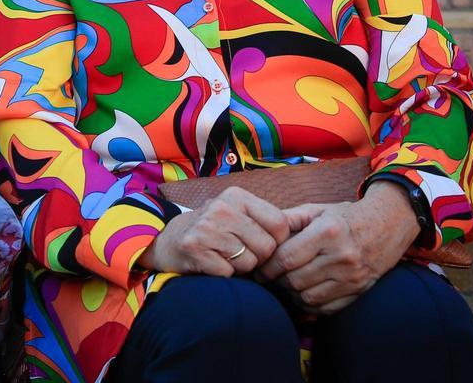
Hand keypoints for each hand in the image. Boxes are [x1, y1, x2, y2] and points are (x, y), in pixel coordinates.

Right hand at [138, 187, 305, 275]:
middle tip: (239, 252)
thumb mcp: (236, 214)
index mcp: (236, 196)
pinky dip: (224, 275)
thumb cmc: (213, 230)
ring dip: (240, 268)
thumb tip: (304, 230)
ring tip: (223, 257)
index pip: (280, 224)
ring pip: (249, 263)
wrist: (168, 241)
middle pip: (267, 247)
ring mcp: (206, 228)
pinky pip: (228, 273)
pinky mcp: (194, 249)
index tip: (261, 243)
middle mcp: (221, 208)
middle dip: (258, 257)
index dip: (277, 241)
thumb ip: (265, 219)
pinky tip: (211, 264)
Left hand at [258, 183, 419, 313]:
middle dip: (276, 280)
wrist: (387, 225)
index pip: (288, 258)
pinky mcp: (360, 291)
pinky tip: (303, 292)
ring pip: (308, 297)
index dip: (268, 266)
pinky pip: (326, 308)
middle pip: (295, 280)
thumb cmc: (343, 216)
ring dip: (291, 293)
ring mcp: (353, 276)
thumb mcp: (316, 210)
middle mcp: (342, 256)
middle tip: (268, 277)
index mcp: (328, 232)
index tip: (258, 268)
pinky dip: (309, 305)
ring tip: (284, 283)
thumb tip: (260, 233)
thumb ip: (287, 220)